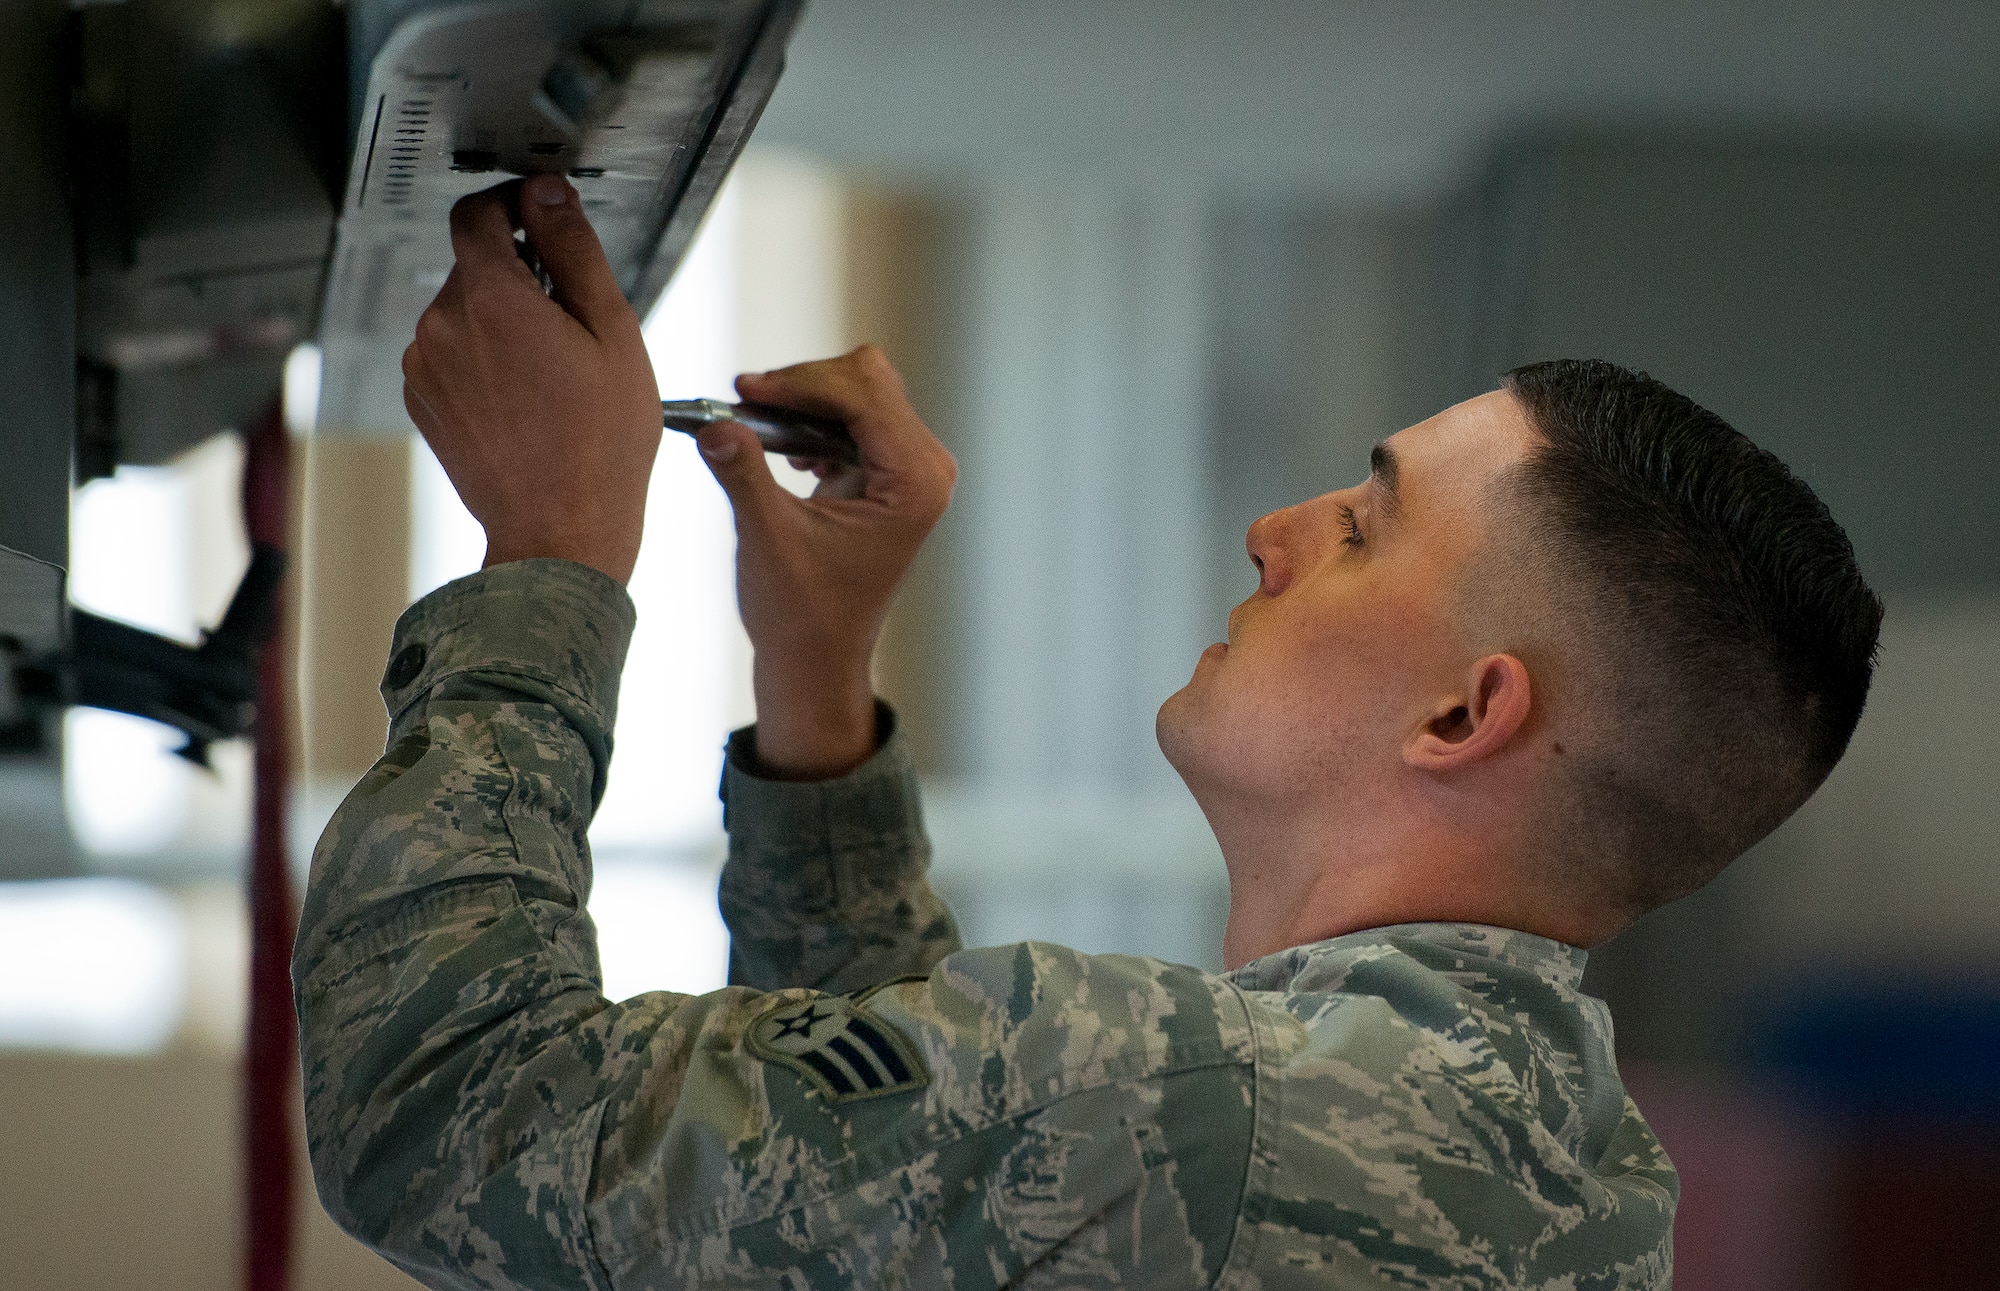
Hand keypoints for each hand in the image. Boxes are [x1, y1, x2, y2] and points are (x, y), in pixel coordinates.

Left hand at [401, 174, 661, 584]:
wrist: (561, 530)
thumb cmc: (599, 445)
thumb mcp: (612, 333)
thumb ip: (574, 250)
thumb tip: (547, 194)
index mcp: (491, 298)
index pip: (477, 211)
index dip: (513, 204)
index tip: (542, 218)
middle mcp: (443, 325)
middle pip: (475, 266)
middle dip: (520, 277)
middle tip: (573, 324)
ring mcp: (425, 365)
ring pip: (464, 312)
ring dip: (502, 321)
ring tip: (553, 373)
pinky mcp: (423, 399)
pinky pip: (452, 354)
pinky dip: (484, 360)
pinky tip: (526, 398)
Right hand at [697, 347, 954, 778]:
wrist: (815, 658)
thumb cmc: (800, 613)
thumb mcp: (766, 538)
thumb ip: (743, 474)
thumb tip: (714, 423)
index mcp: (914, 484)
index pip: (863, 395)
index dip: (800, 383)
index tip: (743, 390)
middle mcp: (926, 470)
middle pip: (867, 380)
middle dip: (803, 386)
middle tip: (743, 401)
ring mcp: (911, 470)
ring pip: (860, 390)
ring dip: (804, 400)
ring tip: (756, 426)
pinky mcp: (889, 473)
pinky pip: (853, 416)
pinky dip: (812, 420)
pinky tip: (783, 451)